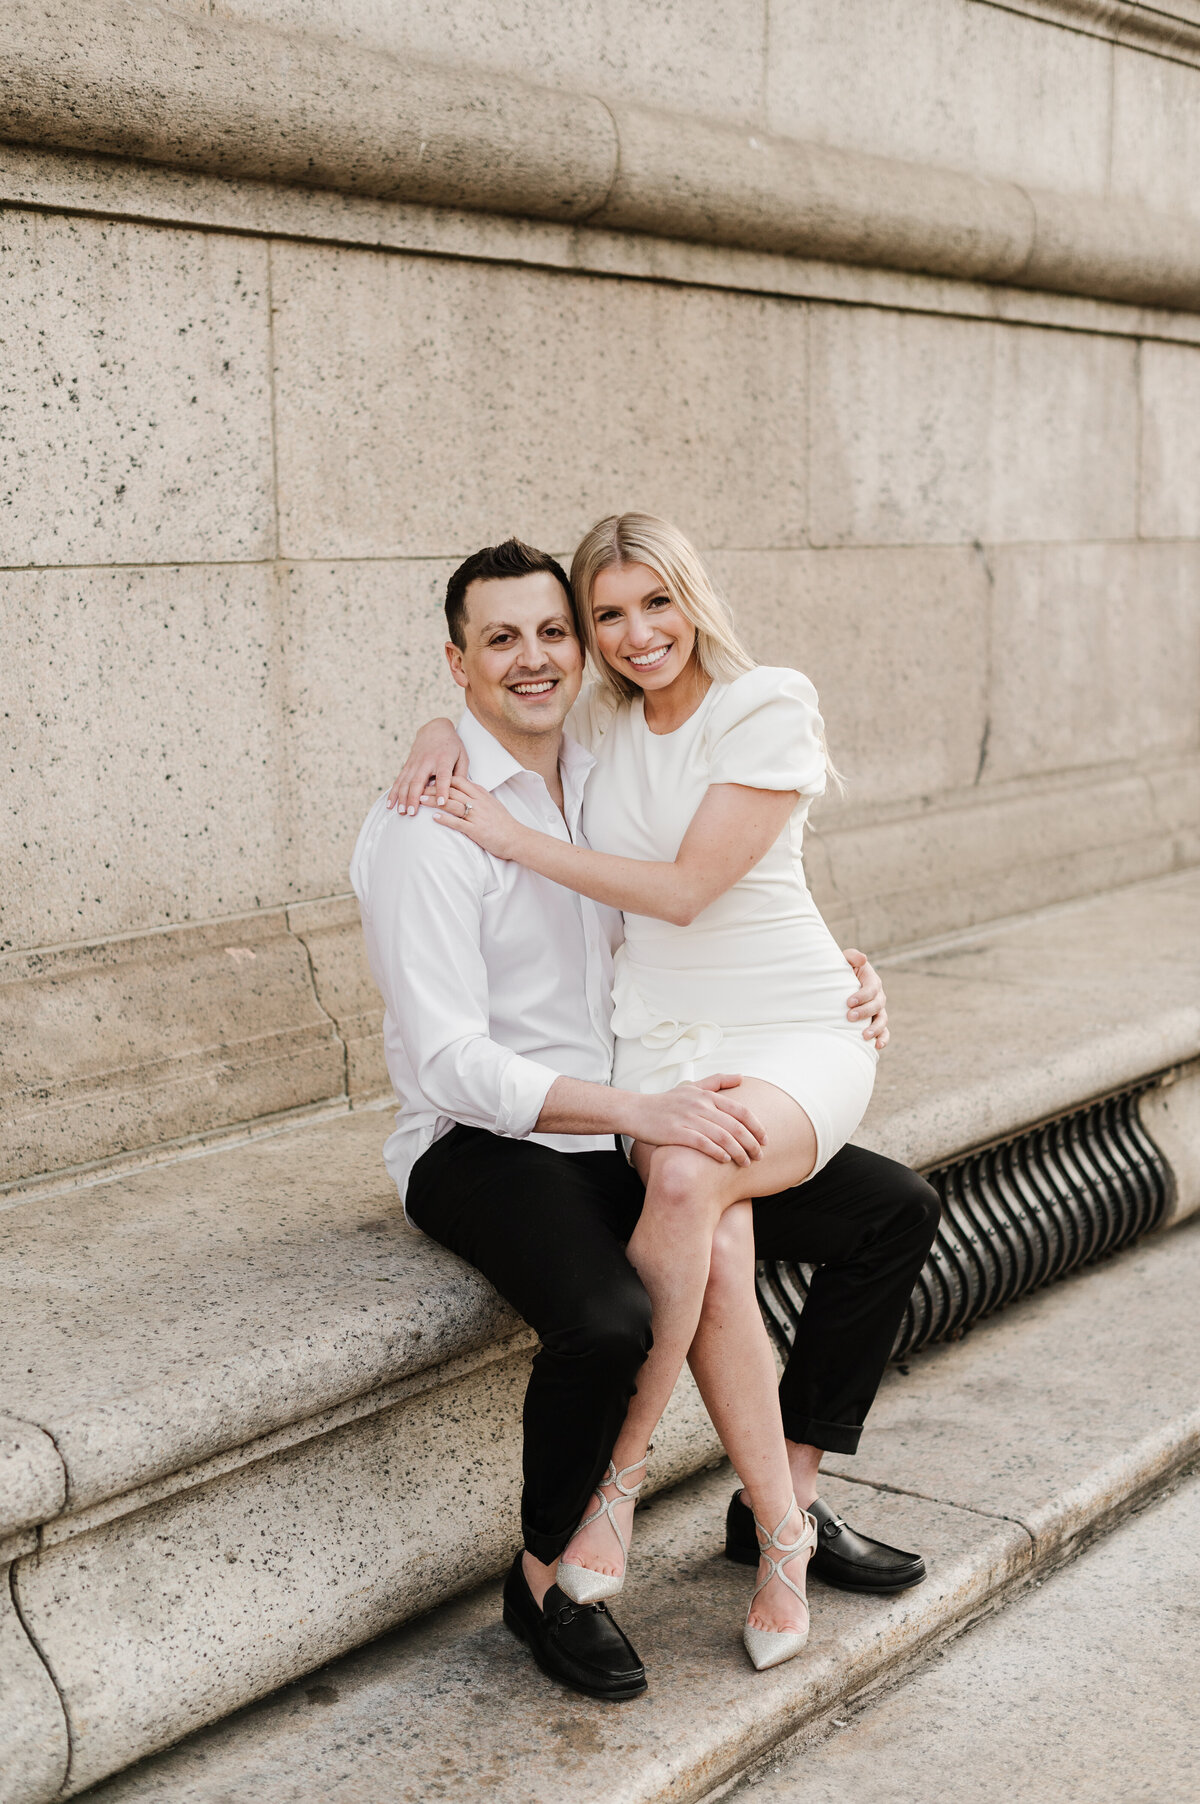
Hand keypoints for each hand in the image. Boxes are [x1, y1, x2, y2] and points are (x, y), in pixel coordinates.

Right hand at [386, 719, 466, 815]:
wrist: (435, 730)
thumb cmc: (452, 747)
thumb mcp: (462, 757)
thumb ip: (461, 775)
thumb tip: (458, 794)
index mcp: (444, 760)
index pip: (443, 776)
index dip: (442, 789)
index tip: (441, 803)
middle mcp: (427, 761)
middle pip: (419, 781)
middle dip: (414, 798)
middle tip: (412, 813)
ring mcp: (415, 763)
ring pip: (406, 782)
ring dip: (402, 798)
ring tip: (402, 812)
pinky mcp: (407, 765)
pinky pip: (399, 780)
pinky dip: (394, 793)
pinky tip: (390, 805)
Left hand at [429, 779, 528, 860]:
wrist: (517, 838)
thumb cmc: (503, 823)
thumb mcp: (491, 804)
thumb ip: (478, 797)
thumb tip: (464, 791)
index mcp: (481, 794)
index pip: (459, 781)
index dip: (443, 779)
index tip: (430, 780)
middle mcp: (478, 802)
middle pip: (451, 790)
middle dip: (433, 788)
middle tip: (418, 787)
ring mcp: (477, 816)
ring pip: (452, 804)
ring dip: (434, 801)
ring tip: (420, 800)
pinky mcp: (476, 830)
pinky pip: (458, 823)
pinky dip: (445, 819)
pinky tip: (434, 818)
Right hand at [630, 1074, 766, 1165]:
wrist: (636, 1111)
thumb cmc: (666, 1101)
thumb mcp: (691, 1086)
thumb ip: (717, 1082)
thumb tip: (741, 1077)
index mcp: (706, 1095)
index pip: (741, 1111)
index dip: (757, 1126)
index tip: (765, 1140)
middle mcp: (699, 1105)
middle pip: (735, 1126)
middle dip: (751, 1144)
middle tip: (759, 1156)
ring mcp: (687, 1118)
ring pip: (722, 1137)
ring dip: (738, 1152)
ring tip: (745, 1163)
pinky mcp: (675, 1132)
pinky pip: (702, 1143)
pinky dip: (717, 1152)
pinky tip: (725, 1160)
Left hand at [843, 948, 888, 1050]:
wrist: (839, 984)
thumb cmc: (841, 971)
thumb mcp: (845, 960)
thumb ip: (852, 956)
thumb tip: (862, 959)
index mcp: (872, 981)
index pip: (871, 989)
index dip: (862, 996)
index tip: (848, 1002)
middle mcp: (878, 996)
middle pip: (877, 1005)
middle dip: (864, 1012)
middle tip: (849, 1017)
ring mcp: (878, 1010)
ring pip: (882, 1020)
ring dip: (875, 1029)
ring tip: (864, 1035)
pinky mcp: (875, 1022)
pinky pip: (884, 1032)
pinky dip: (883, 1039)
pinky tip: (877, 1046)